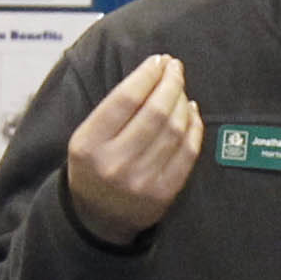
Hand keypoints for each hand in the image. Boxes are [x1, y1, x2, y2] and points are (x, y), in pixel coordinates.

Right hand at [63, 53, 202, 243]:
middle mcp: (115, 163)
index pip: (125, 99)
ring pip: (175, 129)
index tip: (158, 61)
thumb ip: (112, 109)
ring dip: (183, 101)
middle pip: (155, 112)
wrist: (98, 219)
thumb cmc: (94, 167)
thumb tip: (154, 72)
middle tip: (175, 69)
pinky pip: (188, 152)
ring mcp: (142, 181)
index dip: (147, 75)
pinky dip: (195, 126)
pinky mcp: (164, 193)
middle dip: (170, 83)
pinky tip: (191, 112)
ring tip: (181, 89)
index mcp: (89, 145)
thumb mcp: (85, 138)